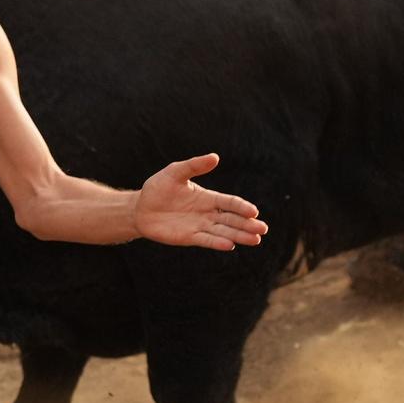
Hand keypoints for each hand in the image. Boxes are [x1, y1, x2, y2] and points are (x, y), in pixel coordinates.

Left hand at [133, 153, 268, 250]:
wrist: (140, 208)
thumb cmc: (159, 188)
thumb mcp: (175, 172)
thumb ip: (194, 166)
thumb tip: (215, 157)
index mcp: (208, 197)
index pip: (230, 202)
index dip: (242, 207)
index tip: (254, 212)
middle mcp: (208, 213)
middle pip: (232, 219)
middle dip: (248, 224)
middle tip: (263, 229)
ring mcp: (200, 226)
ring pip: (224, 231)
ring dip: (239, 235)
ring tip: (255, 240)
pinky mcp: (189, 238)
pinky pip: (207, 240)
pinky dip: (218, 242)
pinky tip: (230, 245)